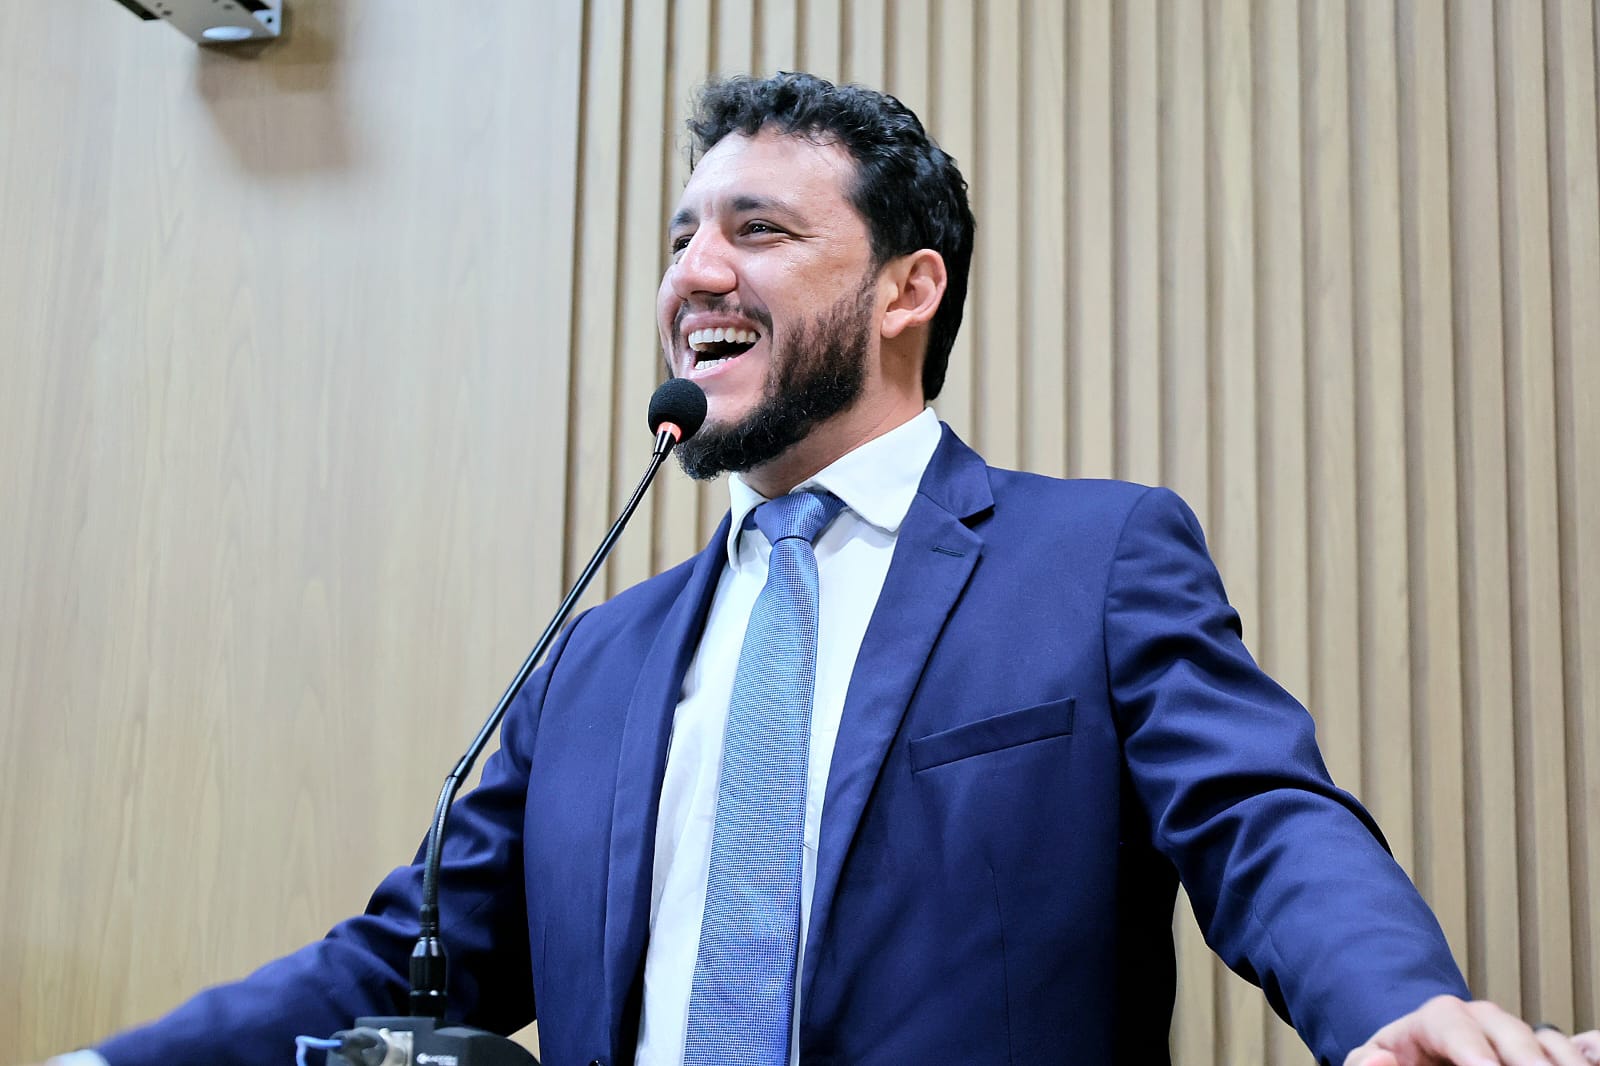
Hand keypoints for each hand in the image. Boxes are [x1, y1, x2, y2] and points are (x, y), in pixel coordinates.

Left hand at [1344, 995, 1599, 1064]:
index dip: (1470, 1046)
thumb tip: (1379, 1059)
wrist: (1418, 1061)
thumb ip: (1366, 1064)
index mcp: (1433, 1020)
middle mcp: (1479, 1022)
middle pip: (1505, 1028)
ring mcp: (1512, 1036)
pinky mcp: (1537, 1054)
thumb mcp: (1371, 1063)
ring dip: (1557, 1062)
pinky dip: (1577, 1062)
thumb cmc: (1396, 1063)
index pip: (1450, 1021)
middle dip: (1524, 1056)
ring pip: (1543, 1042)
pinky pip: (1565, 1053)